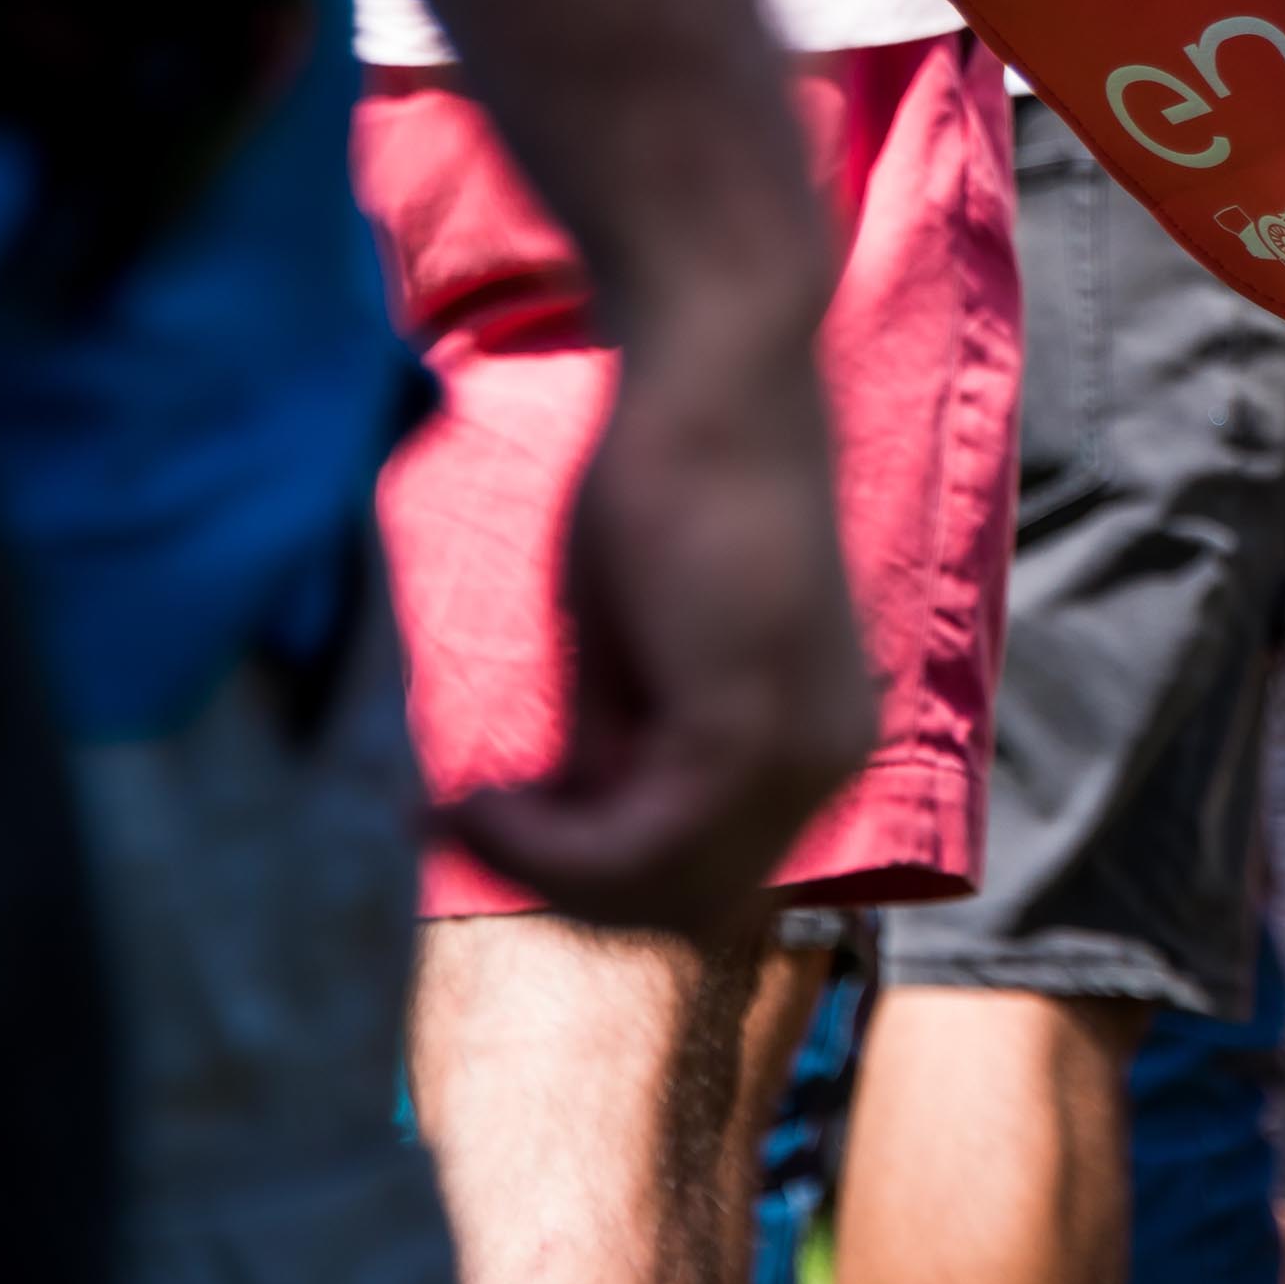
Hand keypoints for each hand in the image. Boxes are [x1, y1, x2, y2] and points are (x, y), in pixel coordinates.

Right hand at [438, 308, 879, 934]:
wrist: (714, 377)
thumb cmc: (663, 488)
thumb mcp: (632, 659)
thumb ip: (618, 758)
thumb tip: (565, 850)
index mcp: (816, 745)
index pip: (702, 878)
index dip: (583, 876)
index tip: (484, 822)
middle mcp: (830, 762)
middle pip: (681, 905)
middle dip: (555, 883)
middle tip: (454, 820)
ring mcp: (797, 752)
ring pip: (653, 892)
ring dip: (536, 867)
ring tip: (458, 801)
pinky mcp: (743, 730)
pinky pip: (633, 851)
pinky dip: (538, 844)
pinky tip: (472, 793)